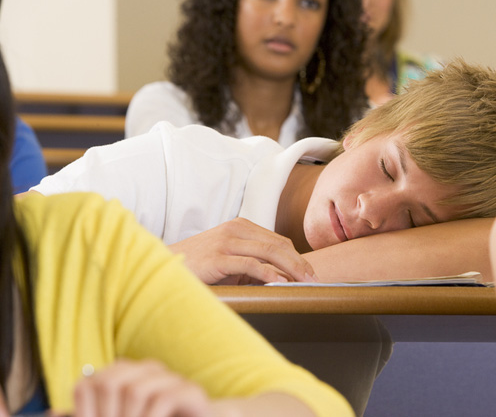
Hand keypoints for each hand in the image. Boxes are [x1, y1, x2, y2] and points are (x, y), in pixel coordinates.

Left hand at [73, 359, 210, 416]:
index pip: (91, 382)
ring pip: (135, 389)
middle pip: (111, 380)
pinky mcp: (190, 390)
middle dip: (107, 415)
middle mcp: (146, 370)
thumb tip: (50, 414)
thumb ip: (88, 415)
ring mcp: (169, 377)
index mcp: (126, 374)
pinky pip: (162, 399)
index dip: (86, 409)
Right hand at [169, 218, 317, 284]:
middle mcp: (236, 229)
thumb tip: (283, 277)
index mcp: (241, 226)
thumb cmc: (200, 266)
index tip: (310, 273)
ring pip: (269, 252)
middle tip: (315, 279)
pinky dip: (269, 273)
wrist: (165, 266)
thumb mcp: (230, 260)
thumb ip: (253, 262)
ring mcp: (226, 241)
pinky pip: (250, 264)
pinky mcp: (218, 257)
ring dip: (291, 268)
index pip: (278, 241)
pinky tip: (280, 283)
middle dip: (300, 263)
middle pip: (278, 245)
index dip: (297, 257)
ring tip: (305, 282)